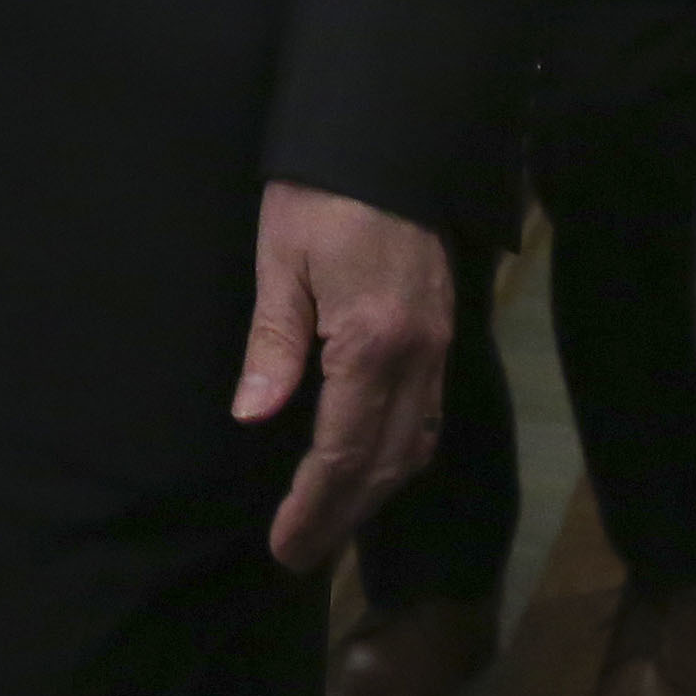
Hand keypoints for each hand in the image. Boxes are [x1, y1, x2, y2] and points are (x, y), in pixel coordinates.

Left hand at [233, 182, 452, 571]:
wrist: (385, 140)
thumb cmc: (319, 194)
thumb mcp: (280, 259)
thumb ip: (272, 341)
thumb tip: (253, 415)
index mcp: (372, 340)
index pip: (343, 447)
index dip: (314, 503)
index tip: (284, 543)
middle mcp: (417, 355)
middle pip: (385, 461)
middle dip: (342, 515)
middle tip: (300, 555)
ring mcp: (437, 346)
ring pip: (416, 445)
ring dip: (375, 492)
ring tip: (330, 524)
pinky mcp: (442, 333)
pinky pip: (427, 415)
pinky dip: (400, 456)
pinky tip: (372, 469)